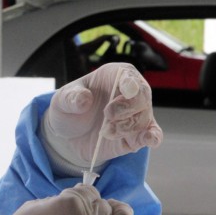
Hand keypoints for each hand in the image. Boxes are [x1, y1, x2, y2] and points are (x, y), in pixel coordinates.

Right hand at [0, 184, 147, 214]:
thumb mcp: (32, 208)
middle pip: (104, 204)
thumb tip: (69, 201)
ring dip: (118, 214)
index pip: (86, 190)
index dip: (79, 195)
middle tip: (84, 213)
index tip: (73, 200)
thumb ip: (56, 200)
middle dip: (94, 206)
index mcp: (72, 203)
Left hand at [42, 62, 162, 168]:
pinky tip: (149, 139)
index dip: (130, 82)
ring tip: (106, 132)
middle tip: (107, 116)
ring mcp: (136, 114)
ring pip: (144, 118)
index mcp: (114, 75)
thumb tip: (84, 99)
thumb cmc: (70, 109)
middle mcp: (130, 92)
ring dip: (126, 127)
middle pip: (142, 96)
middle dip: (127, 108)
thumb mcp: (62, 101)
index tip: (127, 90)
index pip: (128, 75)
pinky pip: (153, 134)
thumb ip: (71, 98)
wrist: (70, 135)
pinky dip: (153, 137)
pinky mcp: (138, 134)